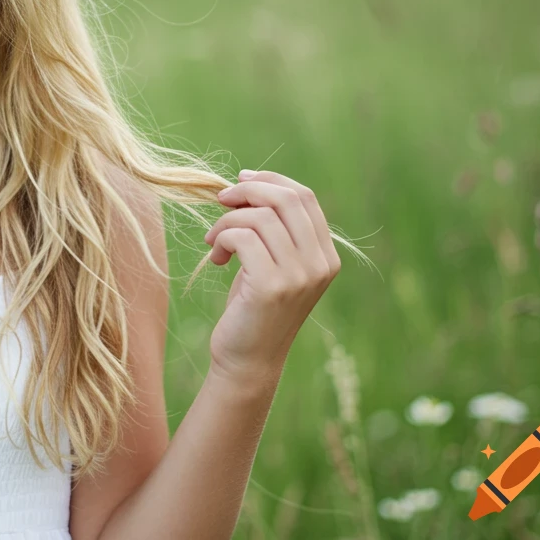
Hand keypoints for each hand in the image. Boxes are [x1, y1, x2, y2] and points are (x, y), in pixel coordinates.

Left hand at [202, 169, 340, 386]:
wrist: (247, 359)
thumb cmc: (252, 307)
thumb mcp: (270, 262)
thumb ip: (272, 227)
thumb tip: (248, 180)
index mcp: (326, 255)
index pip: (305, 197)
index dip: (271, 180)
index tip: (240, 179)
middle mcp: (320, 264)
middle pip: (286, 199)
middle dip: (247, 190)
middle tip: (220, 200)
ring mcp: (299, 276)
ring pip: (259, 216)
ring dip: (226, 221)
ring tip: (214, 242)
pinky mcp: (272, 286)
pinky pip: (242, 237)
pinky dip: (222, 238)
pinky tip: (215, 258)